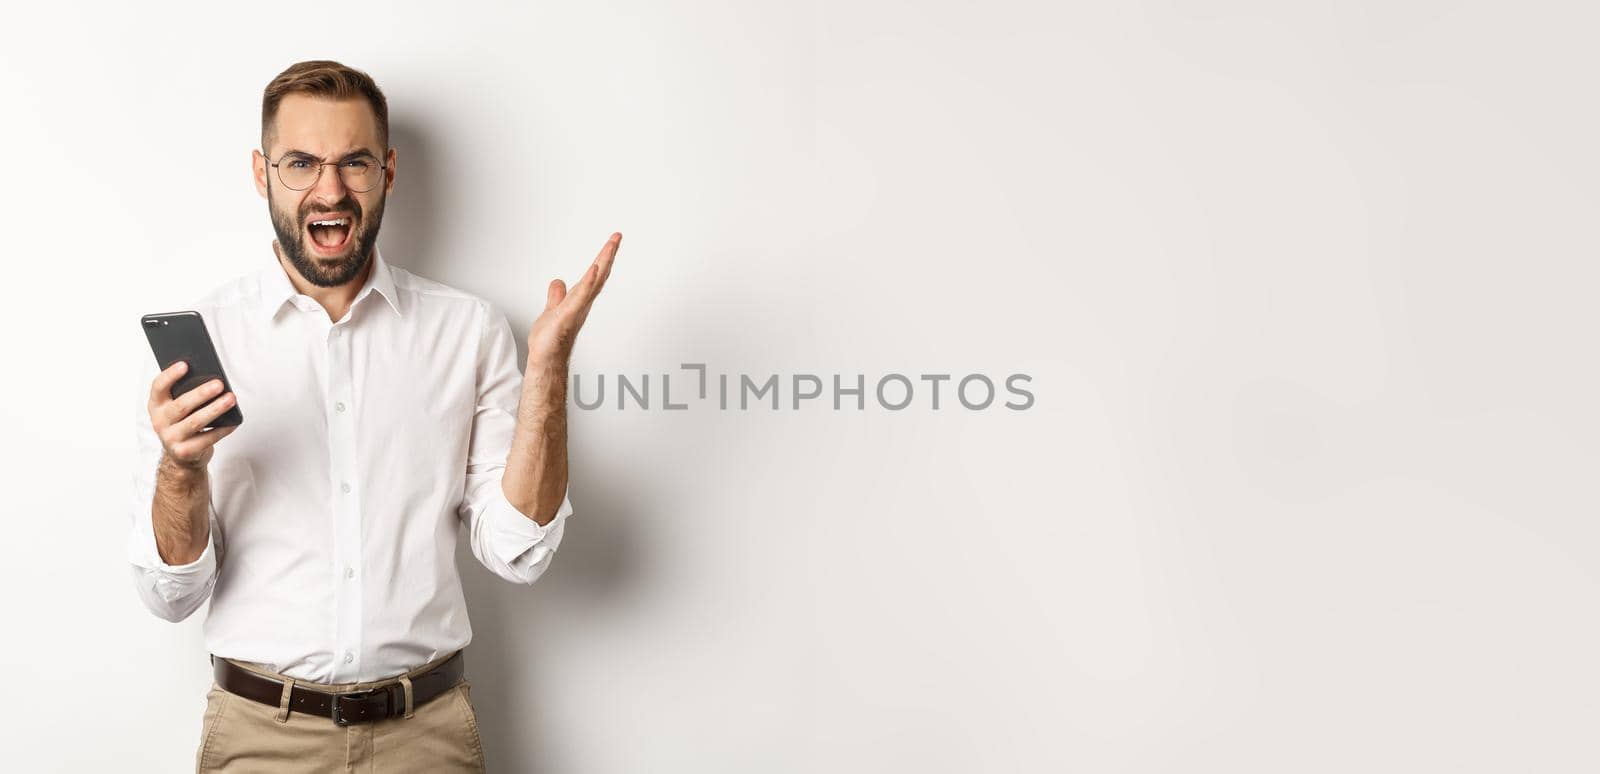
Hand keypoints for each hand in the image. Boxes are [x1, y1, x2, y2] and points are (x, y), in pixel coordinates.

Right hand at [149, 360, 238, 469]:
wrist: (183, 456)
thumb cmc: (184, 422)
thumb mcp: (178, 407)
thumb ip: (187, 393)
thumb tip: (211, 379)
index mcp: (156, 405)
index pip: (158, 387)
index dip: (170, 375)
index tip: (185, 364)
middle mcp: (159, 421)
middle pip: (181, 405)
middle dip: (201, 393)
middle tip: (219, 384)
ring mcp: (170, 438)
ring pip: (195, 422)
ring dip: (215, 409)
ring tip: (231, 399)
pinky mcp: (184, 452)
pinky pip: (207, 439)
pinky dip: (222, 429)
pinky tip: (233, 421)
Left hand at [526, 232, 620, 367]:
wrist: (546, 359)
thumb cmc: (550, 340)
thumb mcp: (552, 309)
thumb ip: (557, 295)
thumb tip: (558, 282)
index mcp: (578, 298)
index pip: (593, 274)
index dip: (602, 257)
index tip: (611, 242)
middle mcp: (581, 302)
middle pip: (598, 274)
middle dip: (607, 255)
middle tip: (617, 237)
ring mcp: (576, 308)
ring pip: (592, 281)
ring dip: (601, 263)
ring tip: (610, 246)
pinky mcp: (568, 315)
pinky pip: (580, 296)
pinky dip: (588, 283)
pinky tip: (594, 270)